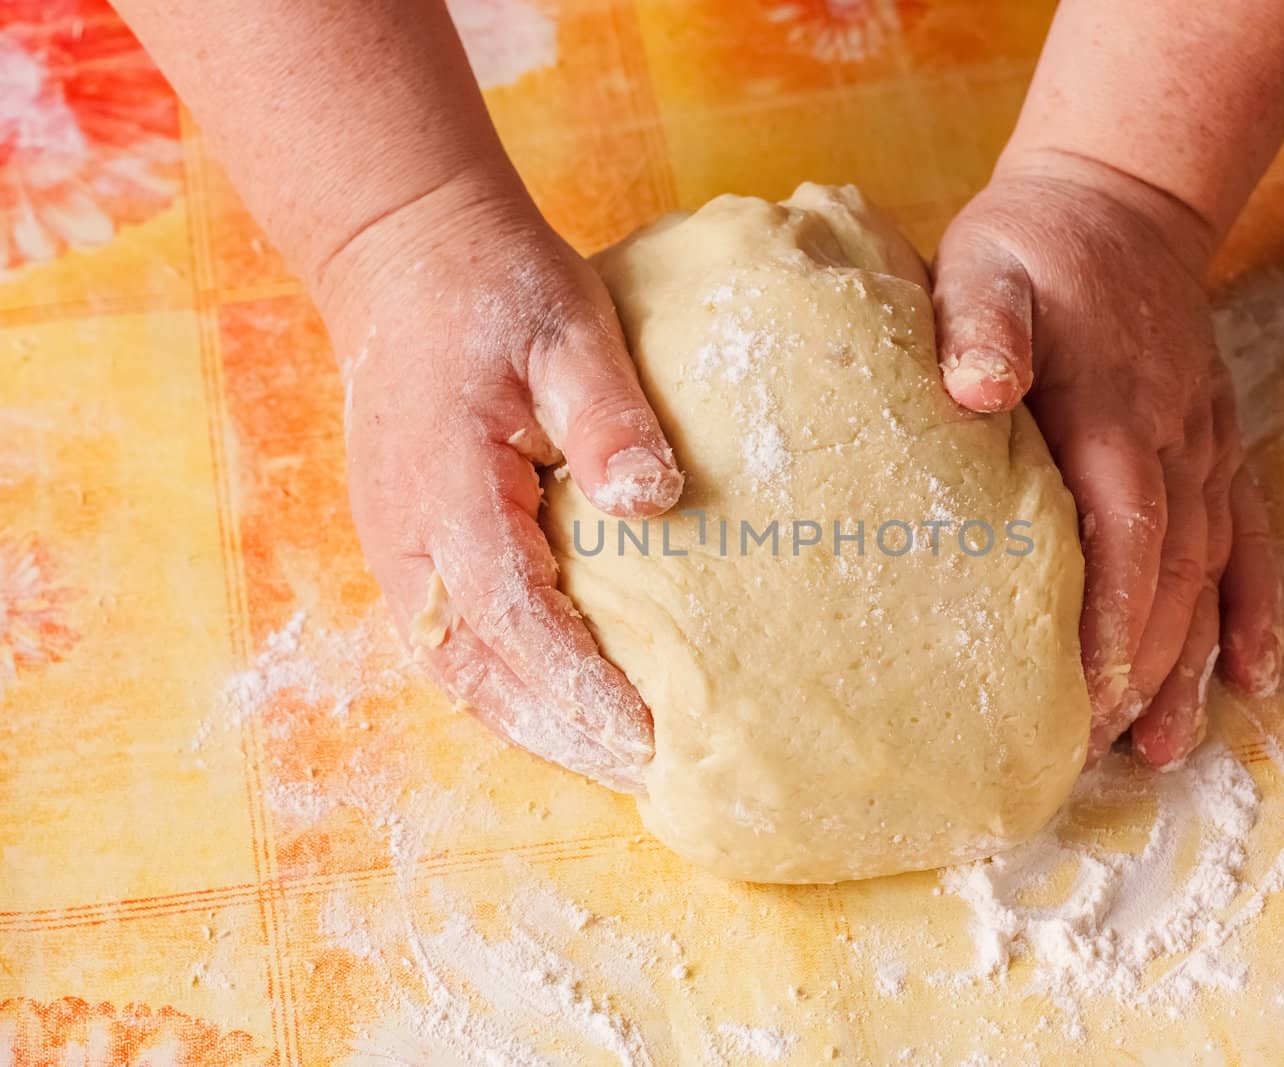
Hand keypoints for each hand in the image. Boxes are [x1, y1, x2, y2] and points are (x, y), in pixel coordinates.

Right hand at [319, 184, 682, 792]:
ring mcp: (399, 549)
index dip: (582, 690)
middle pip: (481, 673)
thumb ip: (605, 417)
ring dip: (534, 726)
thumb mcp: (566, 329)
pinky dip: (508, 691)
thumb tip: (650, 498)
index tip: (650, 737)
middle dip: (564, 734)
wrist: (406, 255)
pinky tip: (565, 711)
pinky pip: (454, 643)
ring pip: (460, 671)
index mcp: (447, 493)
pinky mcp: (411, 547)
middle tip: (651, 775)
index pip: (515, 621)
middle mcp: (409, 541)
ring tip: (616, 764)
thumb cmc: (494, 288)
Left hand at [933, 152, 1283, 767]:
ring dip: (1192, 663)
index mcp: (1111, 416)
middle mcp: (1171, 445)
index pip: (1119, 541)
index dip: (1106, 627)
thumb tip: (978, 389)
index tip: (1080, 703)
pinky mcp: (1214, 447)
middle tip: (1093, 753)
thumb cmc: (1034, 246)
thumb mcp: (986, 267)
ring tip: (1166, 748)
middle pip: (1168, 579)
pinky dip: (1253, 607)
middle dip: (1138, 672)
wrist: (1118, 201)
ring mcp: (1203, 450)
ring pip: (1209, 574)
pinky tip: (1253, 672)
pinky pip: (1247, 536)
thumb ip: (981, 325)